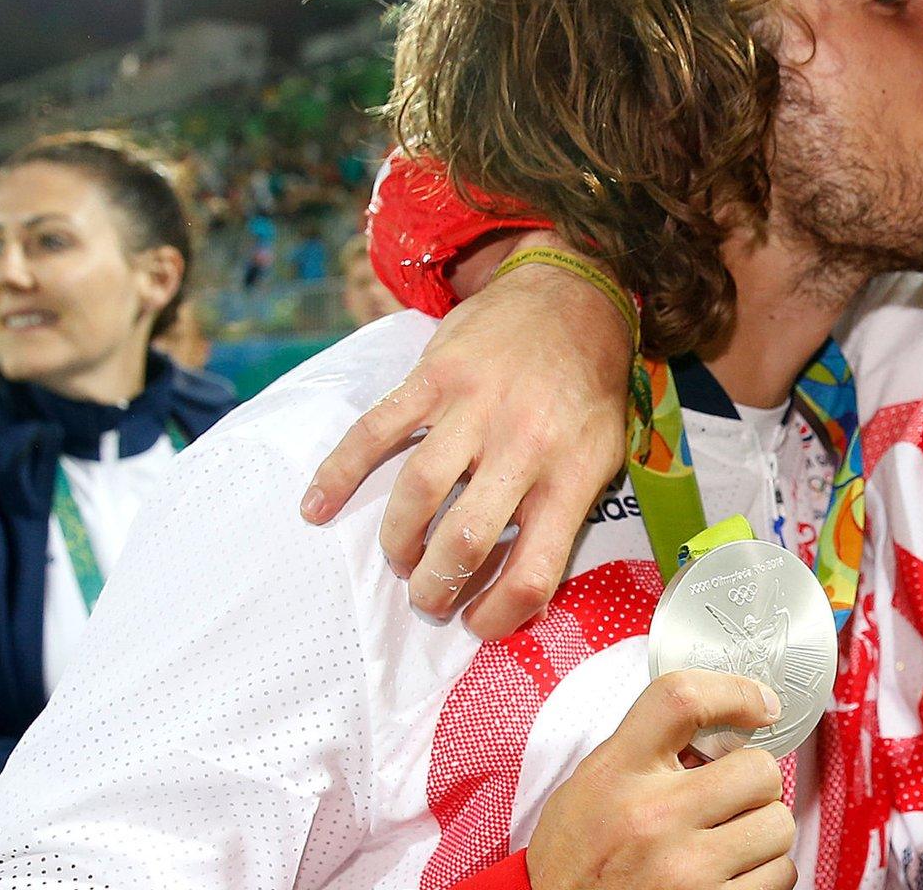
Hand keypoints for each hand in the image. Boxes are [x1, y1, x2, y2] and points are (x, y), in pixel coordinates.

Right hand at [299, 233, 632, 637]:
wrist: (573, 297)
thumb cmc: (589, 389)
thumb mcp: (605, 454)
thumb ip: (569, 514)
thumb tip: (528, 592)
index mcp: (572, 475)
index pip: (535, 572)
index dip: (500, 616)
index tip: (478, 625)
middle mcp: (524, 445)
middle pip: (465, 542)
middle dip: (436, 587)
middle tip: (428, 598)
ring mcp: (476, 408)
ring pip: (418, 494)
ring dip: (399, 541)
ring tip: (402, 559)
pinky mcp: (435, 376)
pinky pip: (376, 432)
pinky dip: (338, 474)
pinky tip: (317, 507)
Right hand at [527, 670, 795, 889]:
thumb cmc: (577, 857)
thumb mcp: (592, 783)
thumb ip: (647, 745)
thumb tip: (727, 722)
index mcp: (618, 774)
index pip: (683, 699)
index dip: (735, 692)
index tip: (761, 706)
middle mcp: (653, 818)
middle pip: (759, 769)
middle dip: (753, 784)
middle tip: (729, 799)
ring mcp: (686, 871)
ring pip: (778, 826)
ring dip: (761, 832)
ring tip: (724, 842)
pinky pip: (780, 875)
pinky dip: (764, 874)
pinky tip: (728, 874)